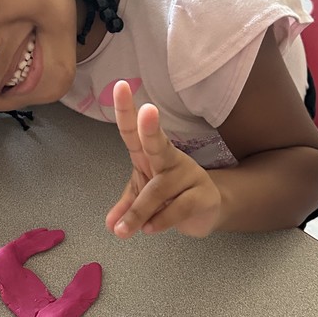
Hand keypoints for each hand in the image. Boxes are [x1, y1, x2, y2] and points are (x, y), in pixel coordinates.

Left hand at [106, 81, 221, 239]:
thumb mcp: (143, 199)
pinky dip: (161, 220)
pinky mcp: (204, 194)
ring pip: (160, 188)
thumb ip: (126, 206)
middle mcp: (169, 158)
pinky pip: (179, 207)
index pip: (134, 131)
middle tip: (147, 111)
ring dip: (139, 211)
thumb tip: (110, 224)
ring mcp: (189, 174)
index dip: (126, 110)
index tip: (119, 86)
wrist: (207, 210)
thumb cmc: (170, 194)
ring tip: (124, 230)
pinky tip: (150, 229)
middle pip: (158, 143)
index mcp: (149, 154)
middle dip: (151, 128)